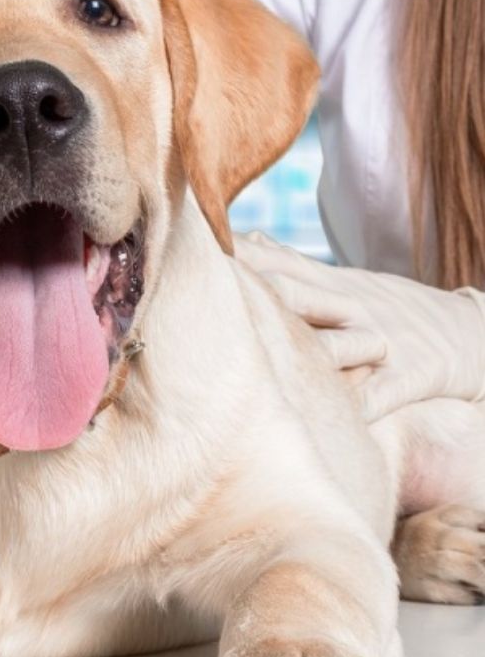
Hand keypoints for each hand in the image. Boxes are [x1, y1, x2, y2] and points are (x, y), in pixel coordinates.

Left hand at [234, 231, 484, 421]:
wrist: (473, 333)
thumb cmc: (393, 309)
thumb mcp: (347, 280)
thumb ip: (296, 265)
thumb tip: (253, 239)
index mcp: (334, 286)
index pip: (280, 264)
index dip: (242, 258)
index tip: (200, 249)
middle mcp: (353, 307)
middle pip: (300, 295)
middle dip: (260, 292)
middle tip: (215, 292)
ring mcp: (384, 340)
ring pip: (340, 341)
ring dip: (308, 347)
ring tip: (266, 356)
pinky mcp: (414, 375)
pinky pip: (384, 392)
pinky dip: (363, 403)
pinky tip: (338, 417)